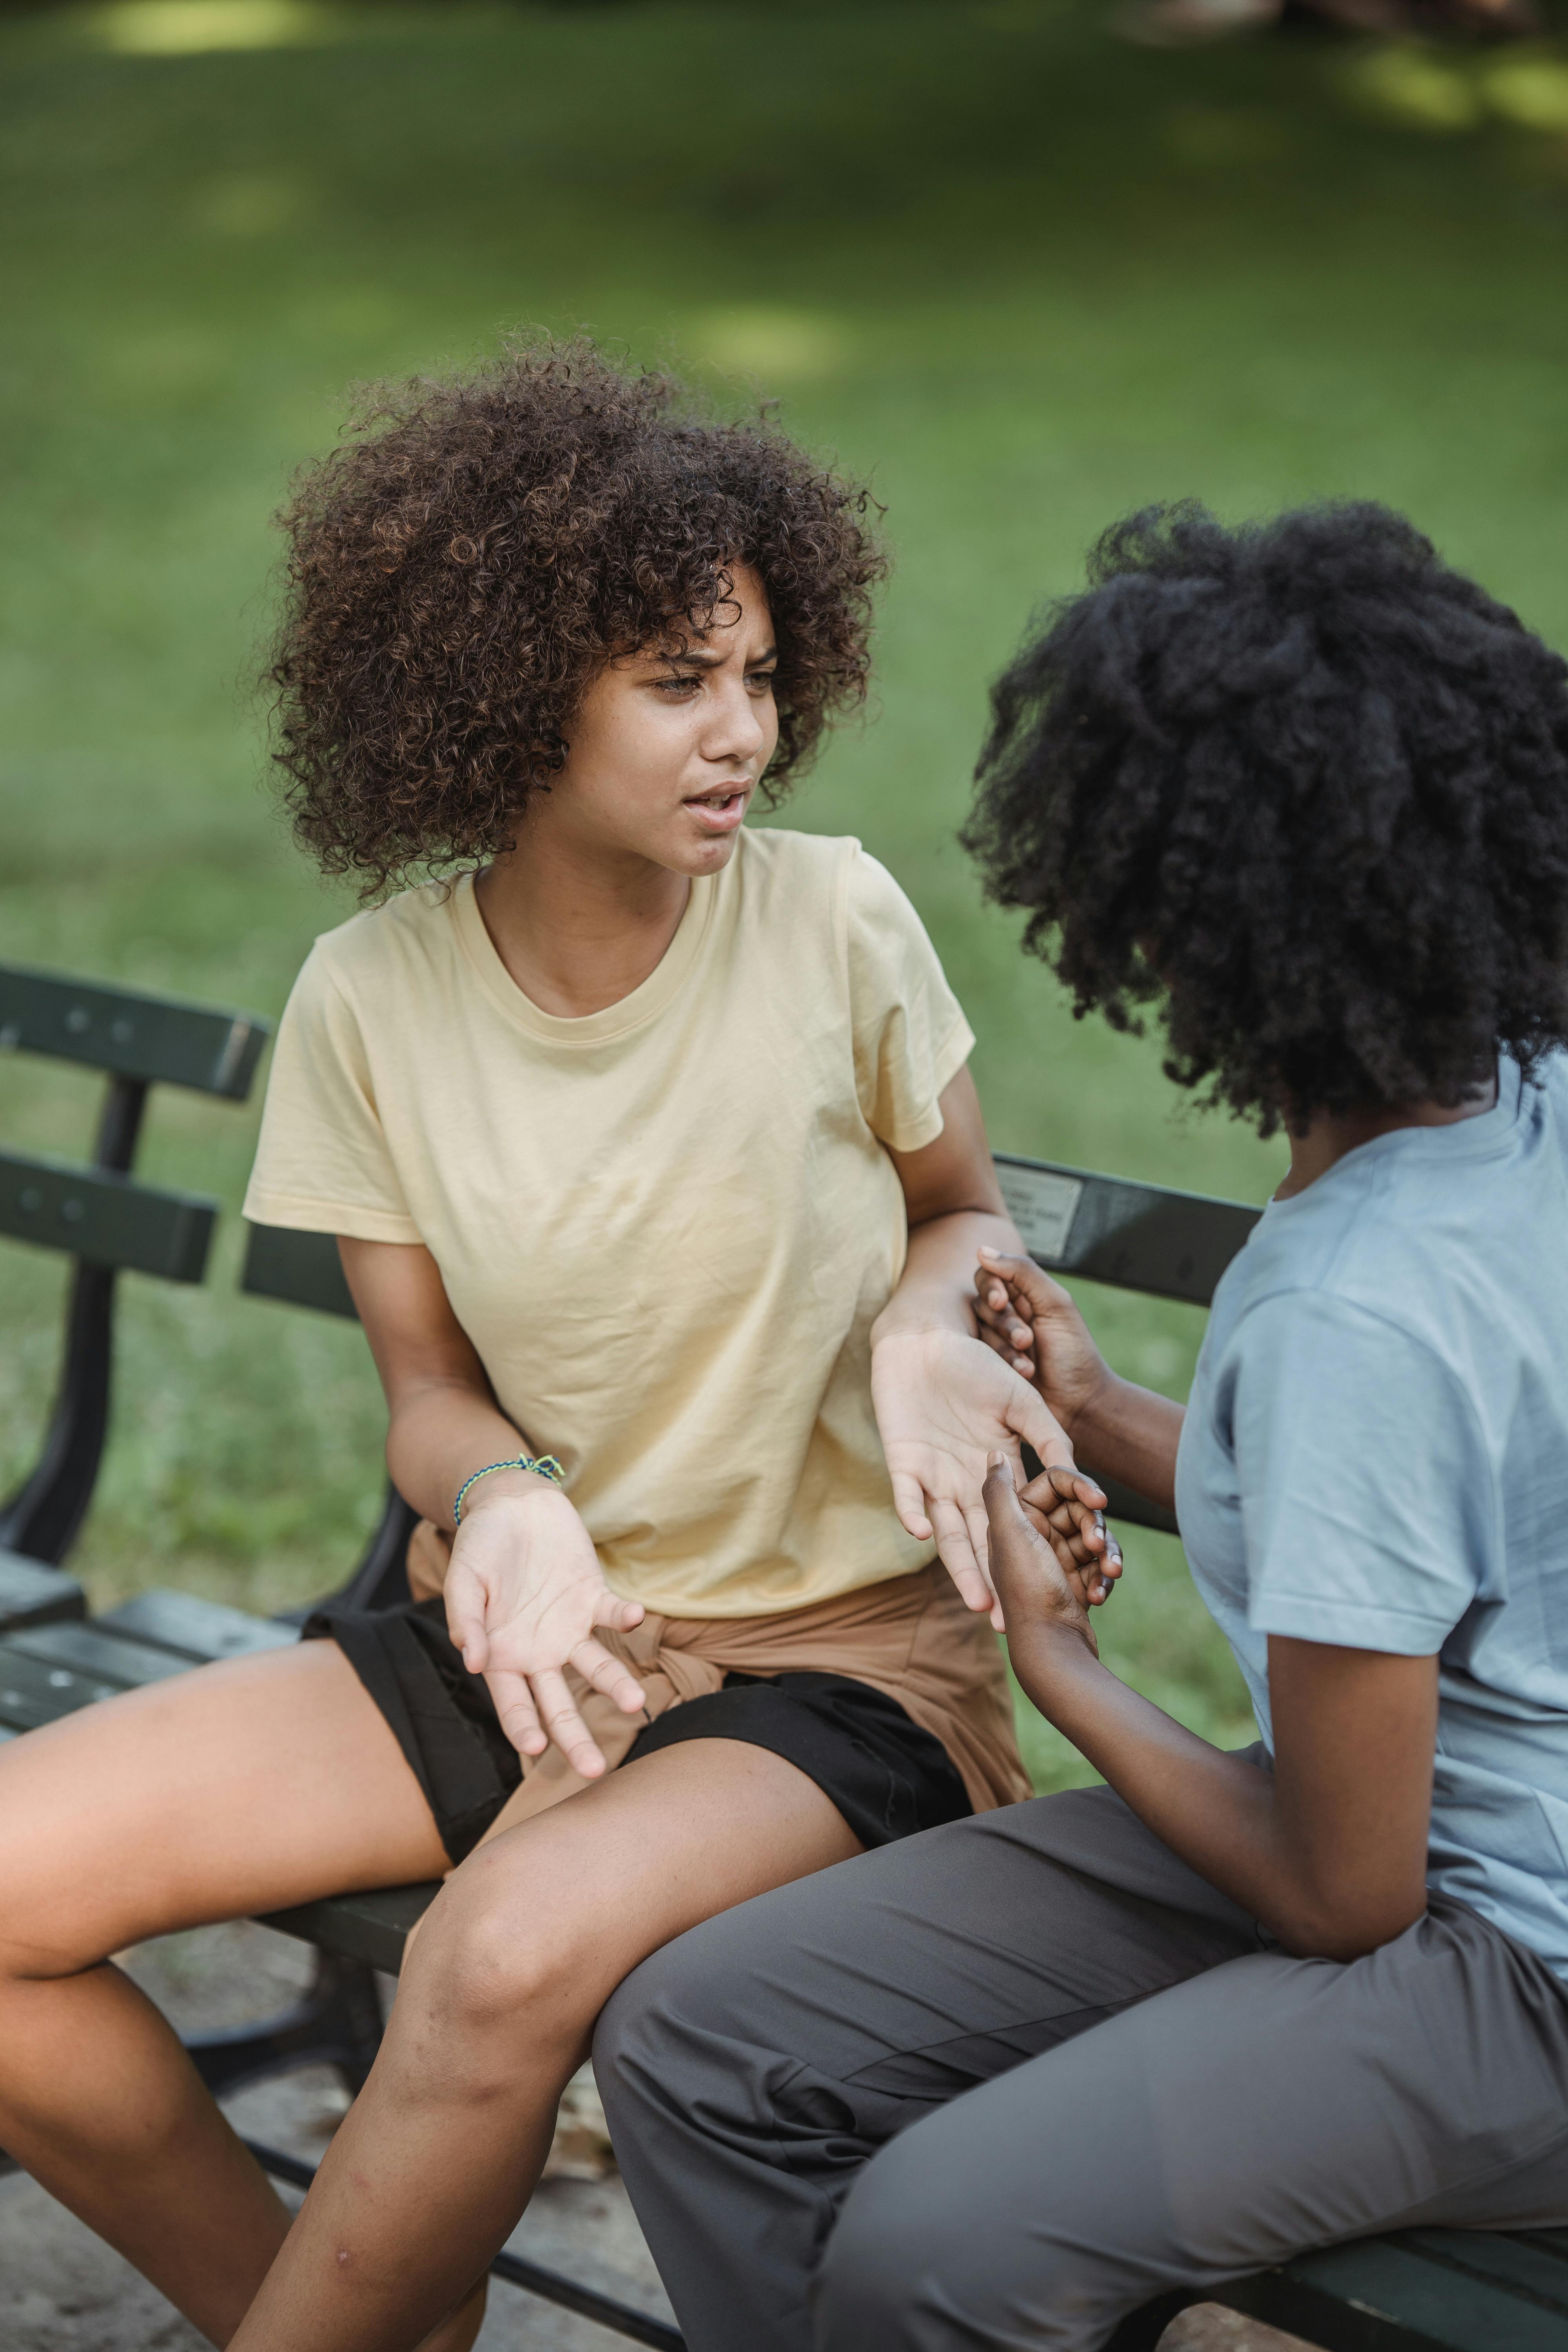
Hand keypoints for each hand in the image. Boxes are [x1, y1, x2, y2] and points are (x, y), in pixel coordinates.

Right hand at [443, 1480, 646, 1776]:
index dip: (524, 1727)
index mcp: (502, 1657)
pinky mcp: (593, 1598)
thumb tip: (472, 1661)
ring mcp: (569, 1628)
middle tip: (594, 1770)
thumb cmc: (479, 1546)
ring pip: (595, 1667)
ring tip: (636, 1704)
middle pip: (559, 1703)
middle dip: (575, 1738)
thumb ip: (465, 1619)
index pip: (515, 1704)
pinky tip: (636, 1617)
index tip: (536, 1750)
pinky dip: (626, 1616)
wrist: (511, 1505)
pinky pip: (613, 1614)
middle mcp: (539, 1653)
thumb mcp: (462, 1580)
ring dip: (615, 1685)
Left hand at [871, 1326, 1115, 1623]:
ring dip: (960, 1566)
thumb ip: (1050, 1440)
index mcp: (1000, 1476)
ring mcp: (934, 1478)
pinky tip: (927, 1533)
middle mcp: (967, 1485)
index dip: (1033, 1559)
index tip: (1052, 1594)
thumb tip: (1090, 1485)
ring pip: (949, 1533)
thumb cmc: (978, 1367)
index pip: (1020, 1526)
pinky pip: (907, 1496)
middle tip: (1007, 1623)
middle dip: (994, 1582)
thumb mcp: (1023, 1403)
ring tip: (977, 1601)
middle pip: (983, 1543)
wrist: (927, 1339)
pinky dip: (914, 1513)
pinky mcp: (903, 1463)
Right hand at [974, 1247, 1112, 1434]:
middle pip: (980, 1304)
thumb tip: (981, 1250)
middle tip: (1026, 1340)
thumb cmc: (1074, 1353)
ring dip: (1003, 1346)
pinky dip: (1002, 1363)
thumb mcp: (1055, 1304)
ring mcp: (996, 1342)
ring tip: (1028, 1364)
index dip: (990, 1287)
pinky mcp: (989, 1367)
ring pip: (978, 1332)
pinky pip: (977, 1357)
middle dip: (1002, 1322)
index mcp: (1023, 1295)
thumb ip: (1022, 1272)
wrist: (1080, 1404)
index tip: (1001, 1302)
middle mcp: (1006, 1315)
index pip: (989, 1276)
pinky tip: (1023, 1374)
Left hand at [983, 1451, 1100, 1662]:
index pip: (1056, 1482)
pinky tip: (1098, 1595)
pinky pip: (1098, 1566)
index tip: (1100, 1501)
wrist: (1050, 1650)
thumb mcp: (1010, 1533)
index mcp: (1014, 1518)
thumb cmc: (1029, 1590)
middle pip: (1079, 1510)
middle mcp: (1031, 1536)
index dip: (1080, 1487)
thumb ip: (998, 1489)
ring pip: (1093, 1537)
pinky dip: (1102, 1577)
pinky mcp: (1073, 1582)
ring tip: (1108, 1572)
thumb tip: (992, 1452)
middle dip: (1094, 1526)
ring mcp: (1054, 1559)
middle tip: (1097, 1547)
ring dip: (1105, 1553)